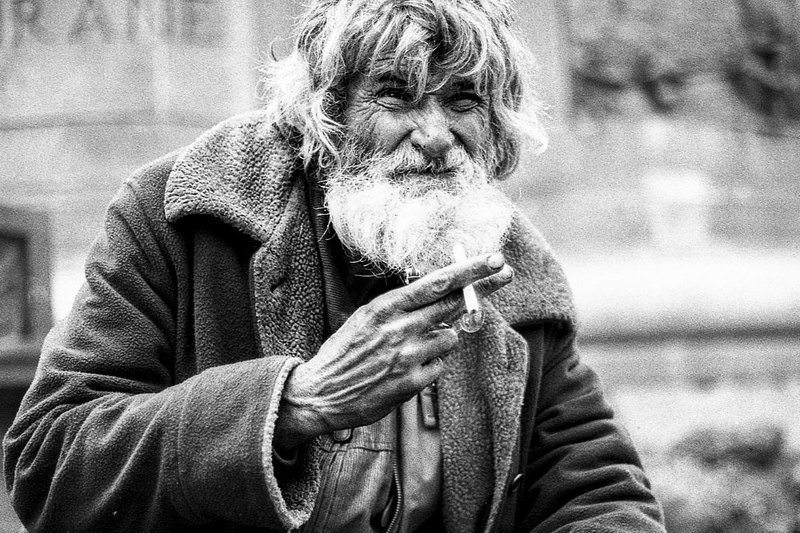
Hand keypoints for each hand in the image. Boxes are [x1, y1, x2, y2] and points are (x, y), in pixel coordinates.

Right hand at [273, 252, 513, 448]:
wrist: (319, 393)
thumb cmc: (345, 352)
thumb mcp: (366, 319)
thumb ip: (401, 308)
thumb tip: (441, 297)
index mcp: (385, 307)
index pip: (435, 284)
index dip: (468, 270)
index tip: (493, 258)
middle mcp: (398, 328)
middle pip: (453, 303)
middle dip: (483, 287)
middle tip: (505, 272)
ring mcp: (406, 356)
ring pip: (449, 337)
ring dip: (440, 339)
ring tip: (410, 349)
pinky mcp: (410, 383)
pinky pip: (439, 367)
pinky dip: (430, 366)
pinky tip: (405, 370)